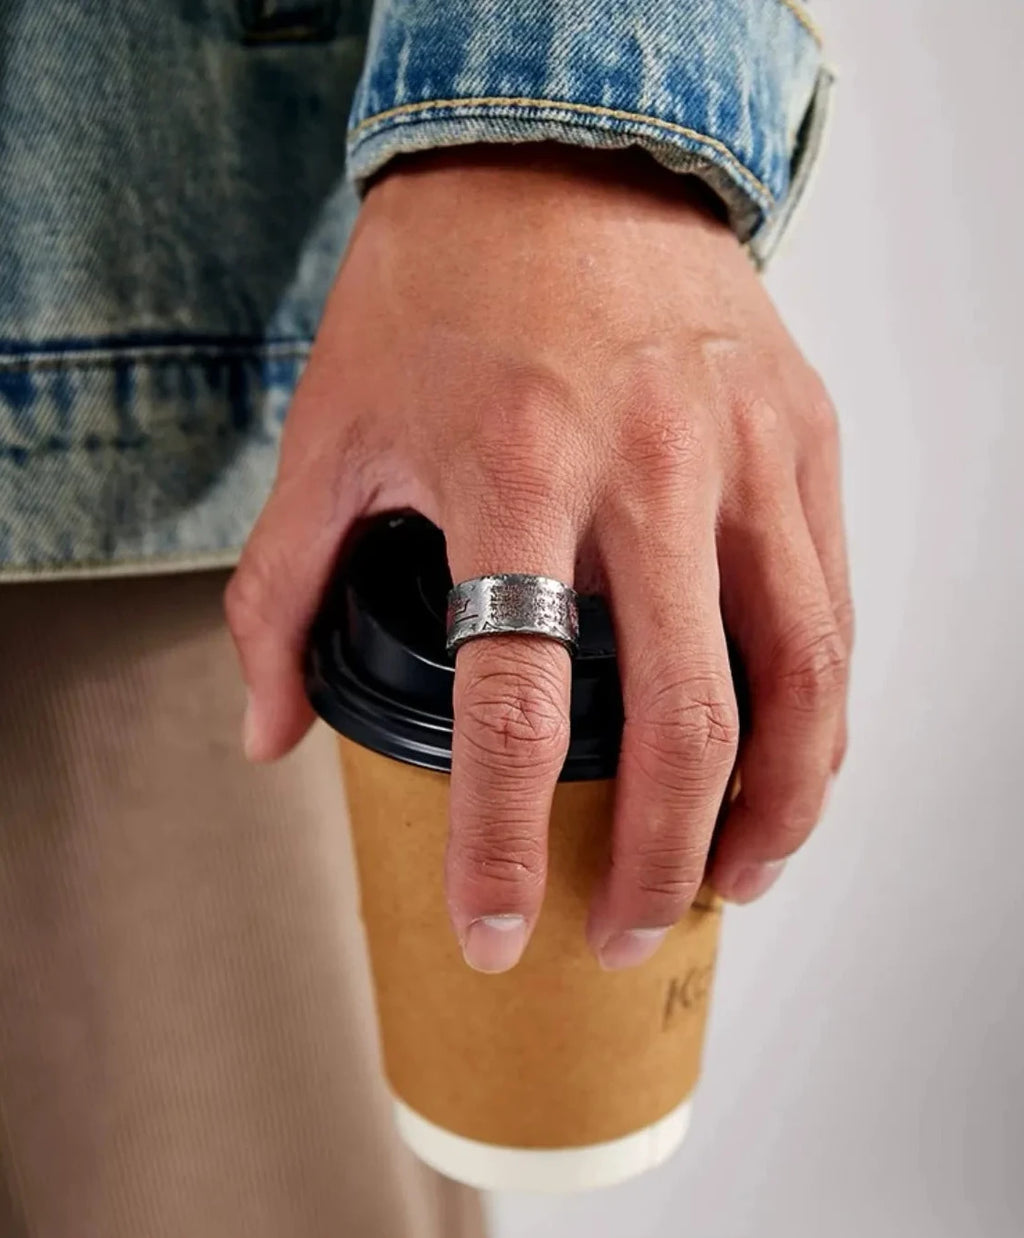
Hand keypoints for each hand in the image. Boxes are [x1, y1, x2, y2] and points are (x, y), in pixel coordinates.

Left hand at [226, 146, 851, 971]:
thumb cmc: (441, 287)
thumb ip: (282, 593)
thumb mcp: (332, 433)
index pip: (516, 703)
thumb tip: (272, 730)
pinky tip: (787, 761)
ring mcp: (744, 452)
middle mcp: (649, 465)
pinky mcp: (802, 438)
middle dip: (659, 859)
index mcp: (514, 466)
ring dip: (777, 805)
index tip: (496, 929)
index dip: (505, 843)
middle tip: (625, 925)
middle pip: (684, 719)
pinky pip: (831, 602)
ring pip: (799, 674)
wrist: (557, 153)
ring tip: (735, 877)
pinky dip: (819, 707)